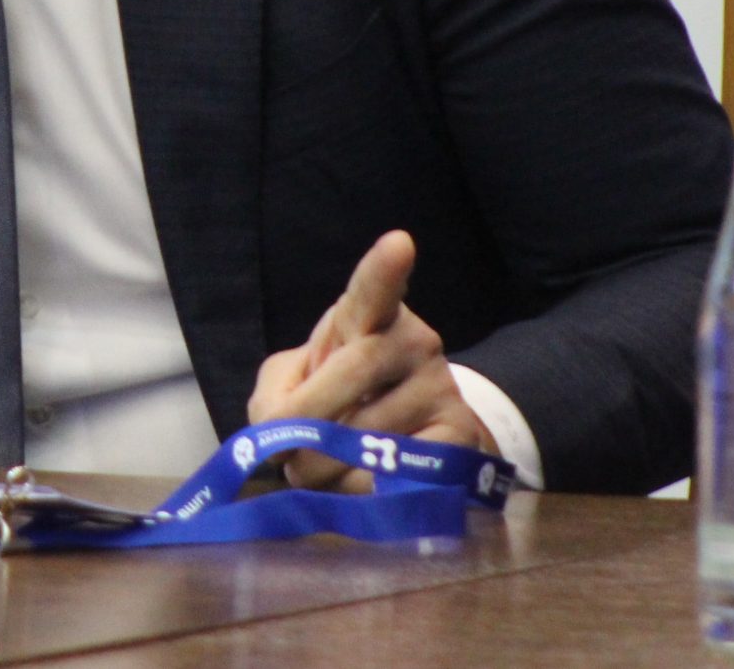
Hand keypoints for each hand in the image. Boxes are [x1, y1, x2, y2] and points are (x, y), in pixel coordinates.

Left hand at [246, 230, 493, 491]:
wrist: (404, 432)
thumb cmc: (337, 396)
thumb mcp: (294, 382)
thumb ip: (273, 397)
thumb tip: (280, 434)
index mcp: (368, 316)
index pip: (375, 288)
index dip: (384, 268)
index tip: (398, 243)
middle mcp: (415, 340)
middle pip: (355, 369)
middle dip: (307, 418)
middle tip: (283, 458)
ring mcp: (442, 386)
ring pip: (375, 431)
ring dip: (326, 468)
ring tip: (314, 474)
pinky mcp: (460, 436)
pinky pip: (401, 473)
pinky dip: (362, 490)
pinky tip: (354, 483)